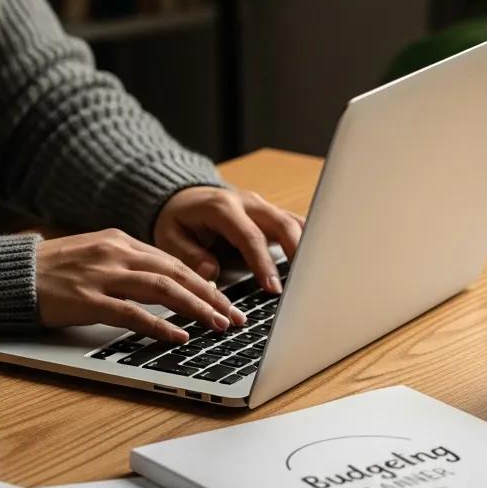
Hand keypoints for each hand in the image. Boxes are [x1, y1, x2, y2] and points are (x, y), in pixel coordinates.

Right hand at [35, 229, 245, 341]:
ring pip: (163, 289)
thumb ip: (126, 265)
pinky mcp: (88, 299)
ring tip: (218, 325)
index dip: (202, 281)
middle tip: (234, 316)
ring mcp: (102, 276)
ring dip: (196, 308)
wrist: (11, 275)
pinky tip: (179, 336)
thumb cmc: (50, 270)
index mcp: (119, 241)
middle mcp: (116, 253)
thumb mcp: (93, 256)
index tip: (224, 299)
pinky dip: (159, 325)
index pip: (172, 261)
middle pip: (176, 272)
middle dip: (211, 295)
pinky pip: (133, 313)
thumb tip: (164, 282)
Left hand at [154, 187, 304, 293]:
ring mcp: (263, 207)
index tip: (272, 288)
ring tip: (315, 276)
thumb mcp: (170, 237)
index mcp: (222, 208)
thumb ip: (189, 255)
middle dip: (296, 254)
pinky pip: (295, 225)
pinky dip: (308, 241)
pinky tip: (316, 263)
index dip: (263, 263)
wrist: (183, 199)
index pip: (250, 236)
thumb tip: (210, 272)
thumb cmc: (177, 221)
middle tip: (303, 284)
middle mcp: (248, 203)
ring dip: (307, 247)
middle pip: (282, 224)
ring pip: (294, 222)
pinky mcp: (271, 215)